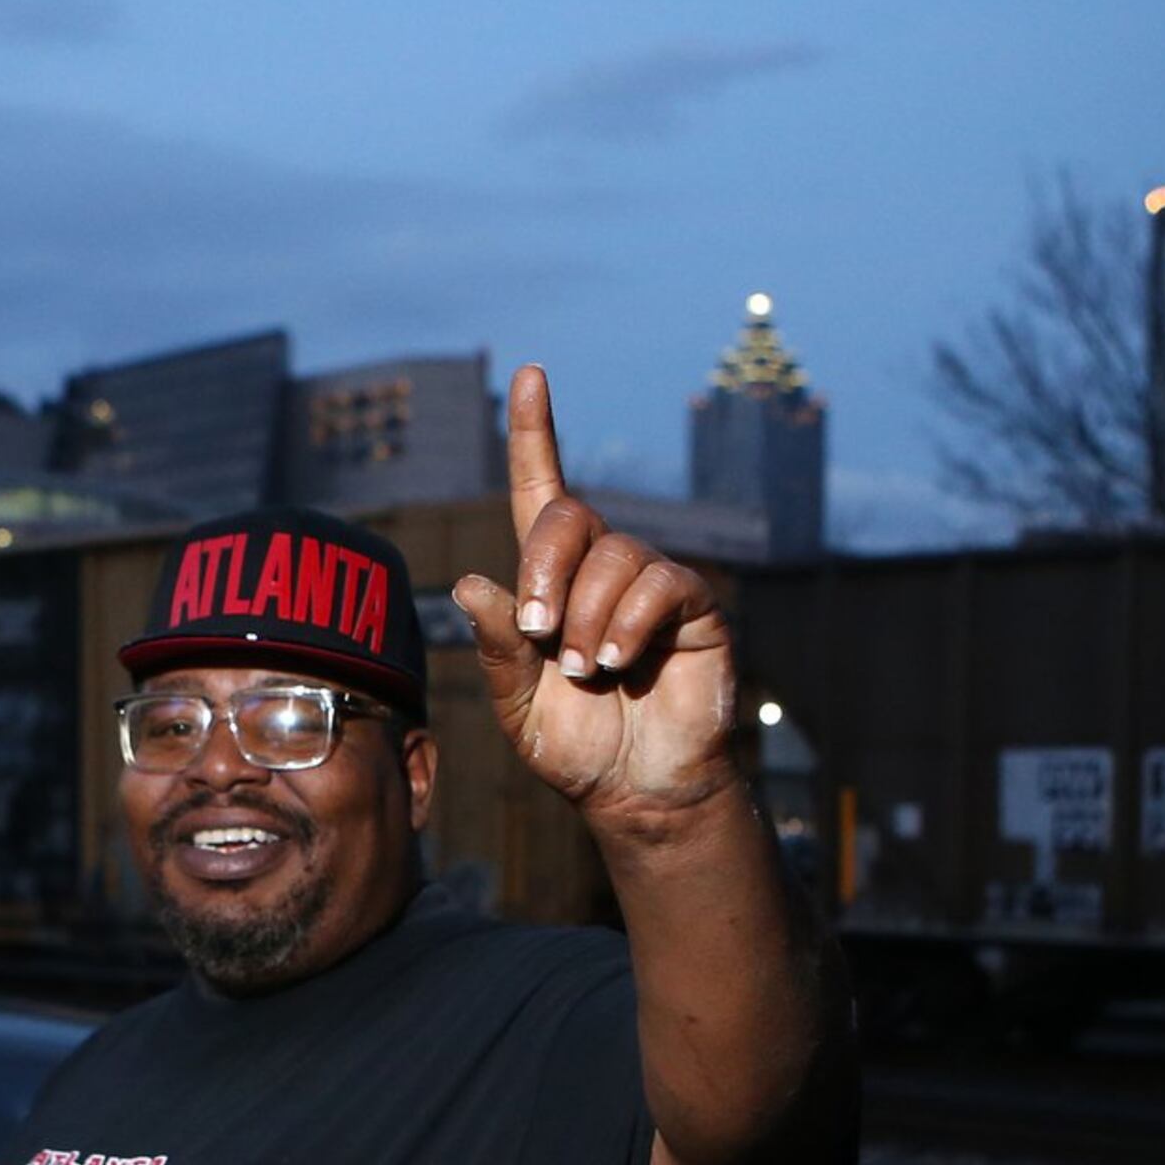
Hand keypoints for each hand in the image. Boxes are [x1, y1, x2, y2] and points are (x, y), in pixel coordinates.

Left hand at [451, 365, 739, 827]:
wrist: (636, 790)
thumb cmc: (576, 745)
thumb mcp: (516, 703)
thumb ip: (496, 646)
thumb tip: (469, 582)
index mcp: (552, 578)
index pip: (543, 489)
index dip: (536, 432)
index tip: (531, 374)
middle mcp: (603, 565)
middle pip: (569, 517)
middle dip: (543, 573)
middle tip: (539, 636)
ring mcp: (651, 581)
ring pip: (612, 557)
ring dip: (586, 618)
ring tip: (585, 672)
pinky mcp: (695, 606)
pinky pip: (660, 584)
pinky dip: (627, 623)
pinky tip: (617, 661)